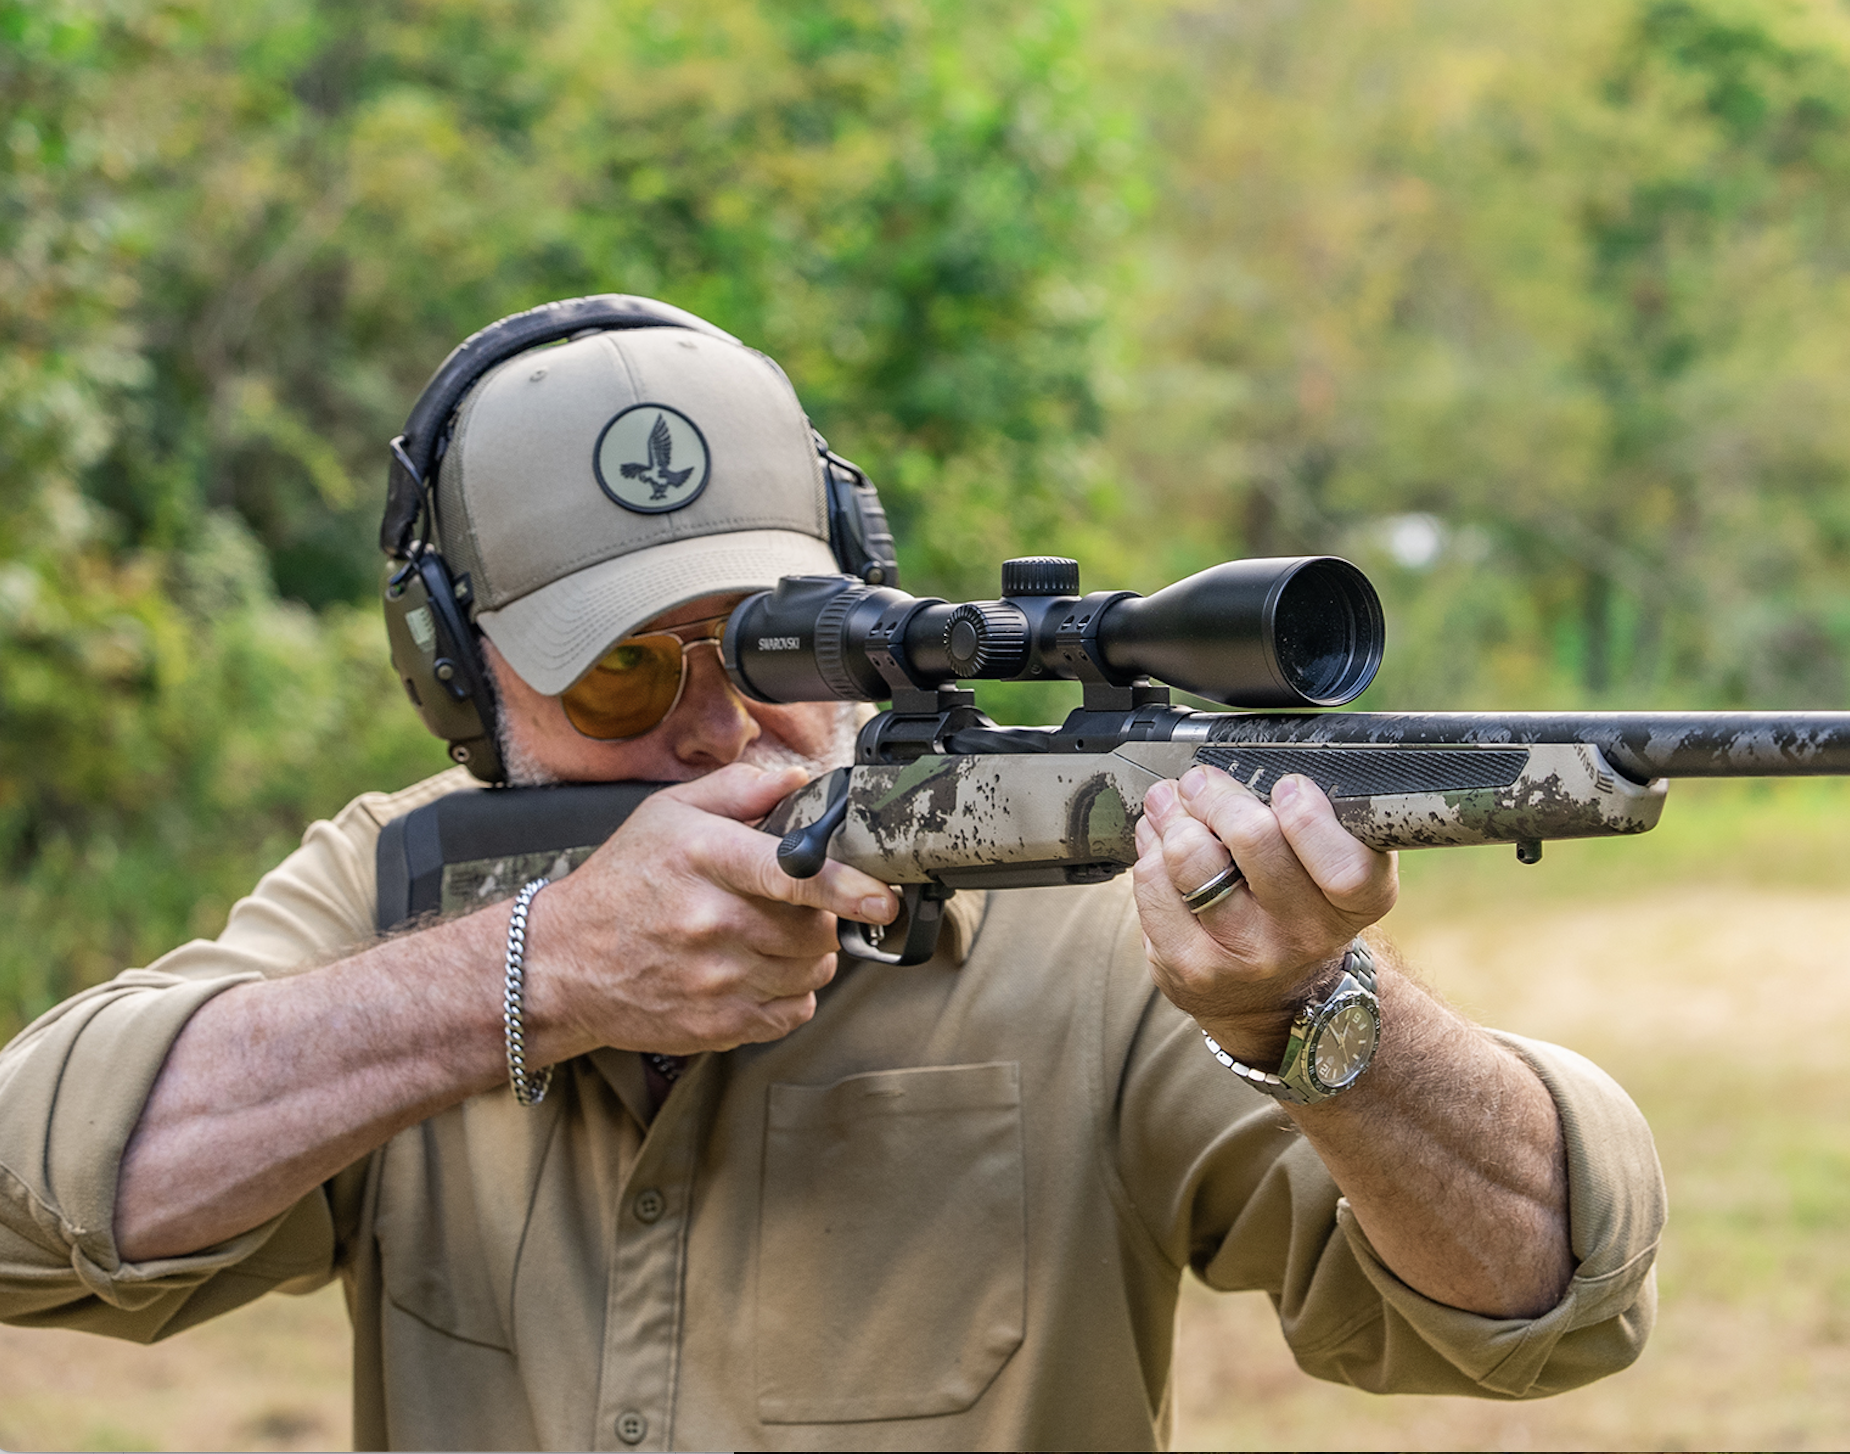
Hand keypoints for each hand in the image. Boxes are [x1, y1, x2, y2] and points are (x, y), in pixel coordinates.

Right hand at [523, 763, 897, 1055]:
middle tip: (793, 904)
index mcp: (705, 858)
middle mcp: (712, 922)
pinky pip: (793, 1011)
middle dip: (822, 914)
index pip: (790, 874)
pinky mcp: (719, 1025)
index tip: (882, 896)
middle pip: (816, 927)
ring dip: (810, 952)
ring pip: (812, 970)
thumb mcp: (667, 814)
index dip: (846, 885)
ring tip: (771, 935)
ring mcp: (716, 980)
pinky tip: (760, 970)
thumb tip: (802, 783)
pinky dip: (792, 992)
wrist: (563, 964)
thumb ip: (740, 789)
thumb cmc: (622, 883)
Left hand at [1133, 766, 1396, 1056]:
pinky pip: (1153, 883)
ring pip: (1191, 855)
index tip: (1287, 788)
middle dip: (1217, 795)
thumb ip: (1313, 816)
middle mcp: (1306, 936)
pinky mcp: (1190, 967)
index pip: (1344, 863)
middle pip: (1253, 838)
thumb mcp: (1332, 864)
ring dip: (1173, 817)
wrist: (1273, 994)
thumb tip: (1241, 763)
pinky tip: (1159, 847)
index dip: (1308, 815)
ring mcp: (1245, 956)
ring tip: (1172, 807)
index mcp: (1356, 903)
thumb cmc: (1299, 902)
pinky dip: (1150, 851)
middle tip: (1202, 783)